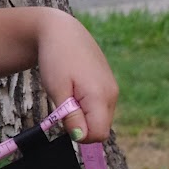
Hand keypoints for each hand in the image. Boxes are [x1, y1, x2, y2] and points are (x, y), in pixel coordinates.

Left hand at [36, 9, 118, 141]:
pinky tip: (75, 88)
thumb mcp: (57, 90)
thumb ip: (70, 116)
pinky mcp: (109, 86)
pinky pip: (99, 108)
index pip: (98, 135)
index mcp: (101, 96)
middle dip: (81, 124)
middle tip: (64, 102)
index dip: (78, 134)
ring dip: (83, 115)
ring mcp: (112, 89)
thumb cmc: (56, 58)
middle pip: (100, 129)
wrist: (61, 31)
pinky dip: (86, 106)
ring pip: (99, 118)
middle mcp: (112, 94)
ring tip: (69, 92)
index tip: (63, 116)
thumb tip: (80, 137)